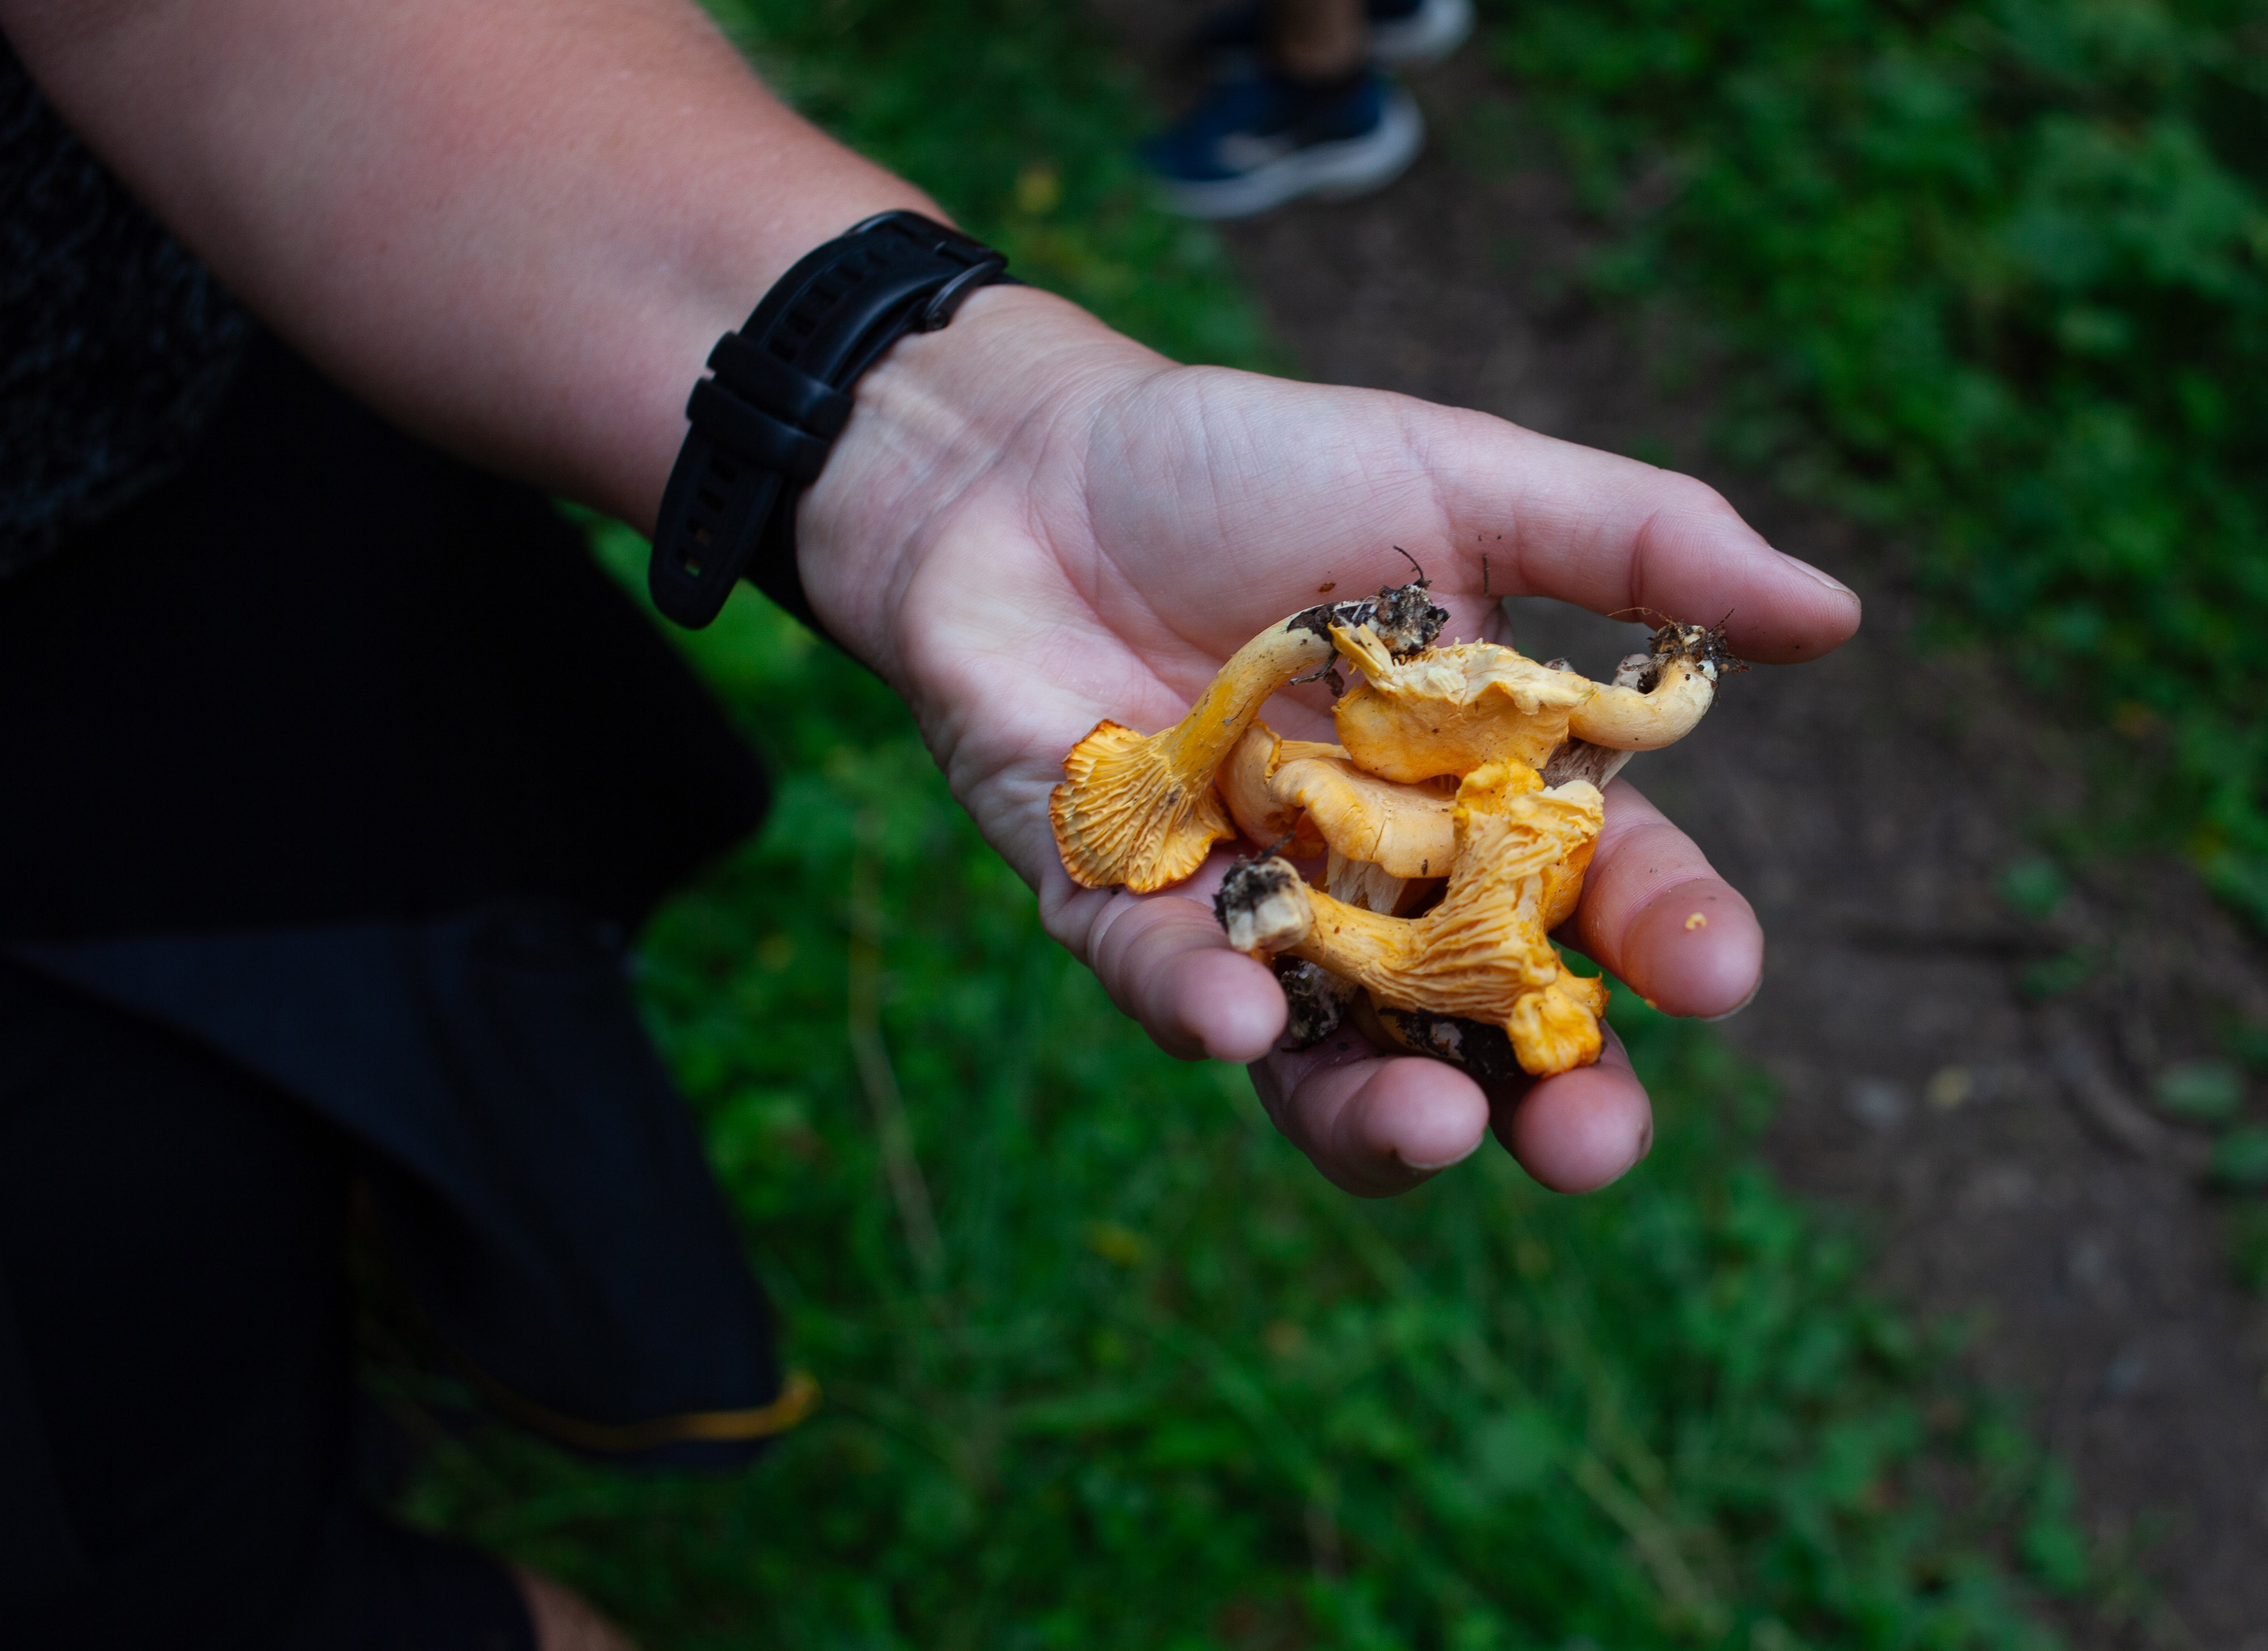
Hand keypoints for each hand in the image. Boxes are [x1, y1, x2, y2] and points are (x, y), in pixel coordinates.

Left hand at [804, 286, 1859, 1197]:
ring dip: (1378, 1114)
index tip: (1714, 973)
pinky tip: (1233, 1017)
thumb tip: (1838, 614)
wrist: (1029, 461)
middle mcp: (1373, 881)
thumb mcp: (1454, 479)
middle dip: (1544, 1102)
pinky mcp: (1111, 909)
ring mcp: (1244, 910)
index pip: (1598, 896)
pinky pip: (1158, 984)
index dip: (1663, 941)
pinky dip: (1196, 1006)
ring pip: (1323, 1061)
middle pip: (1478, 1031)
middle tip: (1592, 1142)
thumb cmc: (1247, 466)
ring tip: (1431, 1134)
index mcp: (1478, 794)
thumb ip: (1632, 547)